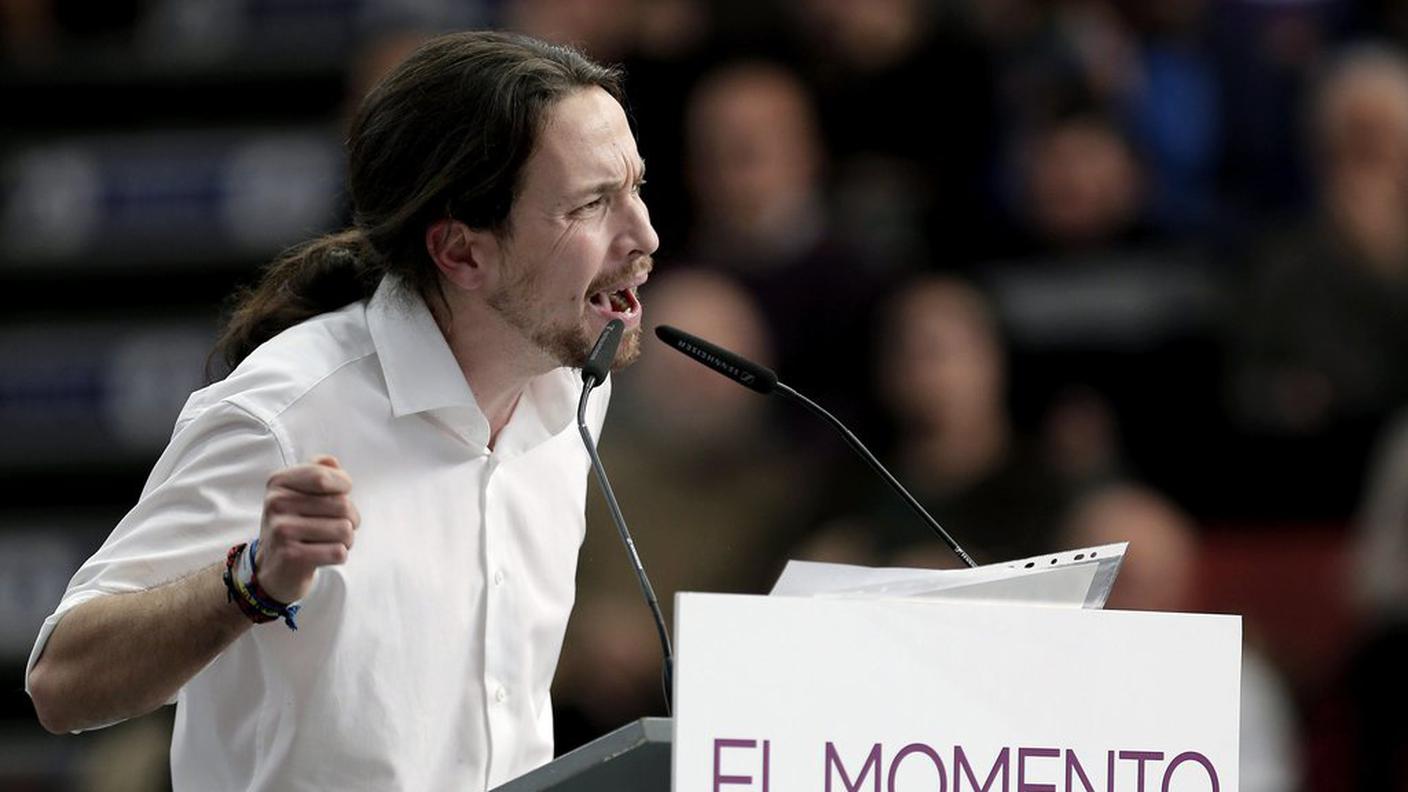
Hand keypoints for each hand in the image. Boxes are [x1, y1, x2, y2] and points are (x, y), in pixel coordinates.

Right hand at [254, 455, 358, 602]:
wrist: (273, 568)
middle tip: (336, 526)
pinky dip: (340, 555)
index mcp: (279, 482)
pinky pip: (339, 552)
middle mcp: (276, 503)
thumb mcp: (299, 492)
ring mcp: (282, 530)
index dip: (344, 485)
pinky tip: (324, 555)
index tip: (342, 493)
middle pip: (342, 504)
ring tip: (329, 541)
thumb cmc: (295, 525)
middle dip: (350, 518)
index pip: (324, 476)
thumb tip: (332, 462)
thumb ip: (318, 470)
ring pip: (345, 529)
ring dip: (347, 539)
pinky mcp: (292, 556)